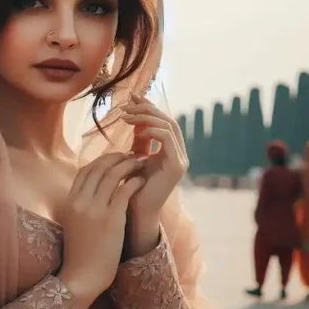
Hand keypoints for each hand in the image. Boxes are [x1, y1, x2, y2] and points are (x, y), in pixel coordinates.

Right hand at [56, 152, 146, 308]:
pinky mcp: (111, 219)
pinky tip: (142, 180)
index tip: (115, 158)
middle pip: (98, 168)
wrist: (82, 276)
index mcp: (70, 201)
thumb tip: (95, 194)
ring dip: (128, 165)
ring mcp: (95, 209)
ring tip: (140, 163)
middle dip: (117, 157)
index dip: (101, 160)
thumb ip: (82, 206)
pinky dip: (134, 181)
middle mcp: (80, 201)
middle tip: (131, 155)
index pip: (85, 171)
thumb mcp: (74, 224)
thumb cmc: (80, 253)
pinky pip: (124, 190)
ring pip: (112, 175)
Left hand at [121, 96, 188, 256]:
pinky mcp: (177, 166)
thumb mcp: (135, 156)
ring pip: (169, 126)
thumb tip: (131, 114)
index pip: (164, 120)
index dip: (149, 106)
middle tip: (128, 104)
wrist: (136, 211)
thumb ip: (138, 138)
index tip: (132, 97)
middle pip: (168, 119)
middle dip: (148, 108)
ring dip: (147, 117)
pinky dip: (153, 131)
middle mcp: (179, 152)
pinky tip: (138, 130)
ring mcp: (180, 159)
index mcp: (171, 149)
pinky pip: (168, 140)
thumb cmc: (132, 186)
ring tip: (128, 116)